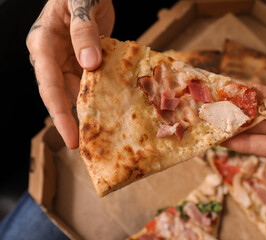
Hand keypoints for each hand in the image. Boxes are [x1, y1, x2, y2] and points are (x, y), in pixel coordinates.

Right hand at [26, 0, 114, 148]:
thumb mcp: (81, 4)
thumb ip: (83, 32)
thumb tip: (89, 65)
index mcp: (44, 44)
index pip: (49, 85)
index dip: (59, 114)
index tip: (71, 138)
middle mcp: (53, 57)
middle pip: (61, 95)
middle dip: (74, 121)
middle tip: (90, 146)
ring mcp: (68, 60)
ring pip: (77, 91)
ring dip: (90, 109)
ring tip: (103, 133)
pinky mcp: (84, 60)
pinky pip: (91, 81)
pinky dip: (101, 93)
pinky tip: (113, 107)